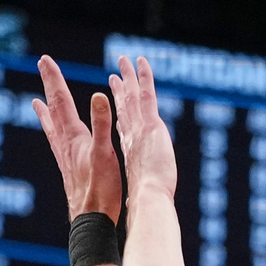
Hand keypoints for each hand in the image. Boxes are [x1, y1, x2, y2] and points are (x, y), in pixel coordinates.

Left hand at [32, 56, 120, 221]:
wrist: (91, 221)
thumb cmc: (100, 190)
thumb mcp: (105, 152)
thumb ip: (102, 123)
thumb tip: (98, 95)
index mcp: (74, 137)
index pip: (61, 101)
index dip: (54, 79)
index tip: (45, 59)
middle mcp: (65, 145)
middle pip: (54, 110)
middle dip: (49, 87)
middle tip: (41, 68)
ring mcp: (65, 159)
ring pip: (52, 128)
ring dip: (46, 113)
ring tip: (36, 103)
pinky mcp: (69, 171)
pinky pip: (57, 145)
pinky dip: (54, 134)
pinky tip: (56, 140)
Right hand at [107, 56, 175, 199]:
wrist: (147, 198)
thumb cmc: (146, 201)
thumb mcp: (138, 194)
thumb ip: (136, 193)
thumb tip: (134, 204)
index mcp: (129, 152)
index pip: (123, 128)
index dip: (118, 114)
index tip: (114, 104)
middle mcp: (130, 136)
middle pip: (123, 107)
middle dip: (118, 90)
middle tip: (115, 74)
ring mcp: (139, 128)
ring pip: (131, 96)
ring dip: (127, 77)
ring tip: (124, 60)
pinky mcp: (151, 124)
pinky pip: (147, 94)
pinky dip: (143, 77)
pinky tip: (141, 62)